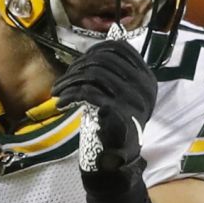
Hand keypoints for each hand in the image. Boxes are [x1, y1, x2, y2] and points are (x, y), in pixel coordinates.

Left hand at [52, 40, 156, 171]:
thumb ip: (115, 73)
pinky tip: (61, 104)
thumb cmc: (116, 124)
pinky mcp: (117, 110)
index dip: (95, 50)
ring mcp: (131, 97)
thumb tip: (100, 45)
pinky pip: (87, 93)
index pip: (121, 48)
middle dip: (76, 67)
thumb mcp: (123, 95)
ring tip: (57, 92)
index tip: (79, 62)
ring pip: (93, 73)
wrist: (120, 157)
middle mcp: (143, 85)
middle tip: (62, 81)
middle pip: (103, 60)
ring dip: (69, 81)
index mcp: (146, 77)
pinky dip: (70, 95)